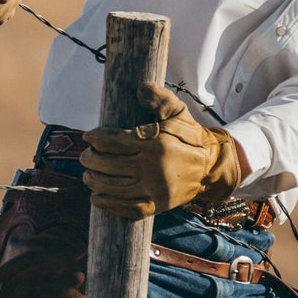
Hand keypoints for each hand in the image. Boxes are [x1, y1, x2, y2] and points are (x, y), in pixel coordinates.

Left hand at [80, 82, 241, 218]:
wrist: (212, 167)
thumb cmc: (190, 137)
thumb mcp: (179, 112)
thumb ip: (160, 98)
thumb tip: (139, 89)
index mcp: (156, 143)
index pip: (115, 141)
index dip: (96, 139)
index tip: (89, 137)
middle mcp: (153, 168)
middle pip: (109, 165)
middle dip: (91, 160)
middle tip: (85, 157)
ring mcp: (155, 189)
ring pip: (115, 188)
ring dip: (95, 182)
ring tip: (88, 175)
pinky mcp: (159, 205)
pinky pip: (129, 208)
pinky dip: (109, 204)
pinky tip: (96, 197)